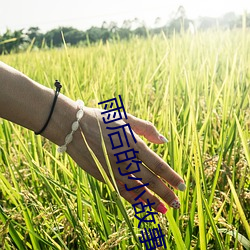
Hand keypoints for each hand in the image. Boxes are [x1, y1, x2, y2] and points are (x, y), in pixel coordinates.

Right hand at [66, 107, 185, 213]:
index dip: (171, 177)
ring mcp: (113, 170)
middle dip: (165, 193)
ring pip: (137, 190)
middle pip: (150, 181)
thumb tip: (163, 140)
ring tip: (164, 210)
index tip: (182, 186)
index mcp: (133, 144)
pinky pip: (121, 191)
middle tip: (177, 203)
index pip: (158, 165)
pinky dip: (133, 199)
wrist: (72, 127)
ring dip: (152, 201)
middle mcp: (125, 160)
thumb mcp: (125, 117)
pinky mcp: (103, 176)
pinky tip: (141, 205)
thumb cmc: (100, 119)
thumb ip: (146, 128)